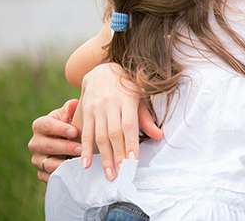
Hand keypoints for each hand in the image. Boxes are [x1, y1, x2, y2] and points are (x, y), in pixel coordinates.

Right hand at [28, 99, 80, 181]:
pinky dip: (61, 176)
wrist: (74, 143)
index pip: (45, 125)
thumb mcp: (72, 115)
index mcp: (40, 125)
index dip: (59, 128)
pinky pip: (48, 177)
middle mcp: (35, 143)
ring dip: (63, 163)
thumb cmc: (74, 124)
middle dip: (64, 147)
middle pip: (44, 145)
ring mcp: (37, 159)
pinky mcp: (42, 173)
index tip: (74, 131)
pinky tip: (73, 174)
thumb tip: (73, 105)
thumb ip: (72, 109)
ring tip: (78, 163)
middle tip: (81, 149)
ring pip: (46, 163)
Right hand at [79, 63, 162, 179]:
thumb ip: (146, 118)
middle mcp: (110, 104)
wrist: (102, 70)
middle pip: (113, 133)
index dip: (130, 143)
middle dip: (117, 155)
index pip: (129, 124)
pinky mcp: (85, 111)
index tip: (132, 161)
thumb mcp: (140, 96)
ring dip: (103, 156)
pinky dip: (84, 149)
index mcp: (127, 99)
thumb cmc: (127, 86)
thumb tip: (159, 136)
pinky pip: (85, 132)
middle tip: (121, 174)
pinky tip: (85, 163)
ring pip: (99, 135)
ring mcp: (96, 108)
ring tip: (108, 174)